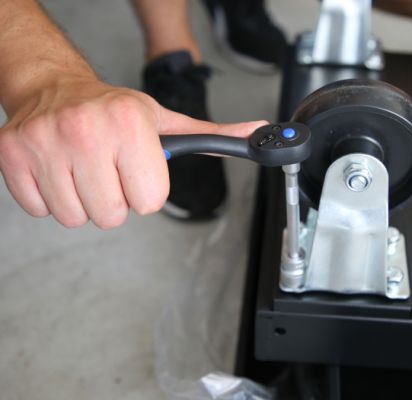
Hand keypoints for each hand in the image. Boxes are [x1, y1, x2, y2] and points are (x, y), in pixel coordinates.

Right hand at [0, 77, 265, 228]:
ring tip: (84, 169)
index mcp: (131, 125)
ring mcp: (45, 144)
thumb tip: (258, 134)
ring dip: (83, 201)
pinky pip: (40, 211)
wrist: (56, 89)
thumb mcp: (167, 121)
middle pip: (111, 216)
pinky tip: (60, 171)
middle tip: (109, 170)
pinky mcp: (12, 157)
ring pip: (75, 218)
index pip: (150, 201)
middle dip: (115, 199)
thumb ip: (214, 136)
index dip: (146, 191)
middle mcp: (86, 131)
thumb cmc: (115, 111)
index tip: (137, 169)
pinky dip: (51, 198)